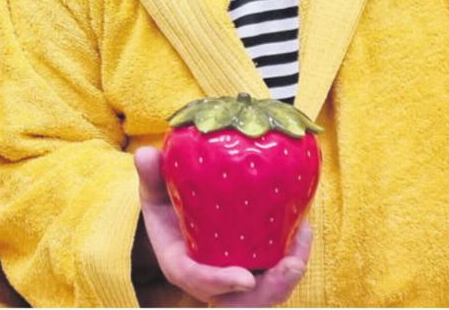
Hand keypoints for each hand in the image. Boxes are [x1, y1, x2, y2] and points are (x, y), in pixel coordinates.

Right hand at [134, 147, 309, 306]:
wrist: (179, 216)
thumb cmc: (167, 205)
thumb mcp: (153, 192)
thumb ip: (150, 175)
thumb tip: (145, 153)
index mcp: (180, 264)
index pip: (196, 280)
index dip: (219, 282)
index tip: (245, 278)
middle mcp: (211, 280)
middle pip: (240, 302)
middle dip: (270, 291)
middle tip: (290, 265)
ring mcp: (235, 278)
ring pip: (265, 292)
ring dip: (287, 275)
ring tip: (303, 238)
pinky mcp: (254, 269)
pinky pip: (276, 274)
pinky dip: (293, 255)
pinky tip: (303, 227)